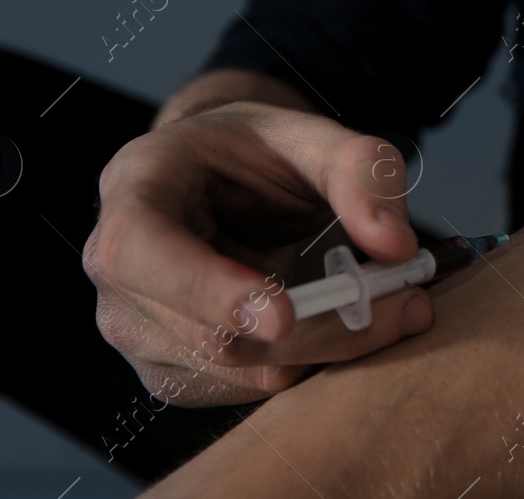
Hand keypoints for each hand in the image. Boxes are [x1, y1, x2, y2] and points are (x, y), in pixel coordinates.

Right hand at [83, 101, 434, 406]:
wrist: (225, 179)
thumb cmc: (255, 152)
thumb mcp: (310, 134)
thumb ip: (361, 171)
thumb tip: (395, 244)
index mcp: (135, 189)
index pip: (142, 252)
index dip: (207, 290)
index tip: (282, 315)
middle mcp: (118, 269)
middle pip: (207, 333)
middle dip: (315, 328)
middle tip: (405, 303)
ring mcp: (139, 330)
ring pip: (239, 371)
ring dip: (325, 348)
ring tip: (384, 300)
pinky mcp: (175, 371)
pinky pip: (250, 388)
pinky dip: (309, 362)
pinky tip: (338, 321)